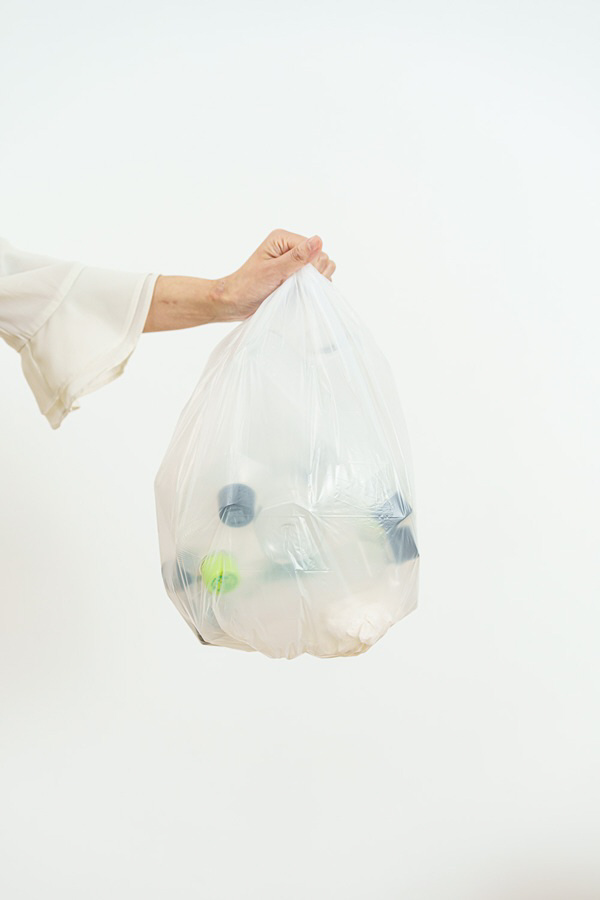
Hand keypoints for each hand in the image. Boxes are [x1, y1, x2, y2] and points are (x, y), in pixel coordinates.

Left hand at [219, 229, 335, 319]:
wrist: (235, 302)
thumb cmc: (248, 286)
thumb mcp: (273, 271)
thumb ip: (297, 257)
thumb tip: (318, 241)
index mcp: (283, 239)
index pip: (314, 247)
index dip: (312, 265)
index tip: (299, 279)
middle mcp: (290, 248)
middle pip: (320, 257)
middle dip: (314, 274)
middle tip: (296, 285)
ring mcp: (294, 262)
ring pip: (321, 268)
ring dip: (315, 282)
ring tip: (298, 290)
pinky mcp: (295, 275)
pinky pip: (315, 279)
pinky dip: (313, 287)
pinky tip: (301, 293)